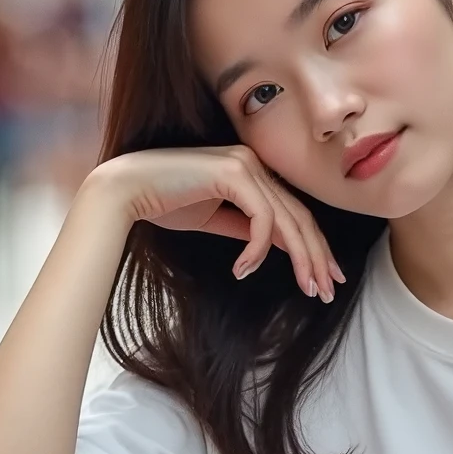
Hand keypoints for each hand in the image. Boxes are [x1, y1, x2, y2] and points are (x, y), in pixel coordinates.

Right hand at [84, 146, 343, 301]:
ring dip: (301, 258)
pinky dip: (258, 249)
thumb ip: (246, 229)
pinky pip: (262, 218)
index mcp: (252, 172)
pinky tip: (243, 270)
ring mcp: (244, 164)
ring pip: (288, 218)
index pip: (294, 212)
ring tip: (305, 288)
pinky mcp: (232, 173)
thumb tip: (278, 247)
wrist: (125, 191)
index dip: (315, 247)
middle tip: (327, 290)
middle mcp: (253, 163)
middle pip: (300, 215)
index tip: (326, 277)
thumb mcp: (215, 220)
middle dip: (318, 256)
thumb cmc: (164, 203)